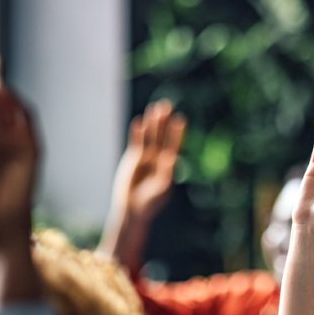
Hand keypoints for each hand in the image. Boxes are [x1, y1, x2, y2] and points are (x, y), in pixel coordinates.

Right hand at [111, 100, 185, 223]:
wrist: (133, 209)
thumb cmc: (150, 203)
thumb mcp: (161, 189)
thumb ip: (167, 174)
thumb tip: (173, 158)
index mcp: (168, 166)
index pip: (173, 145)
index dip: (177, 133)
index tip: (181, 119)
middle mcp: (158, 159)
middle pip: (162, 137)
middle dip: (164, 122)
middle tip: (167, 105)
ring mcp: (146, 158)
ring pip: (149, 137)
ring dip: (152, 124)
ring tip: (154, 109)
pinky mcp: (133, 160)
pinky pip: (136, 143)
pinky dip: (137, 134)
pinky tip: (139, 123)